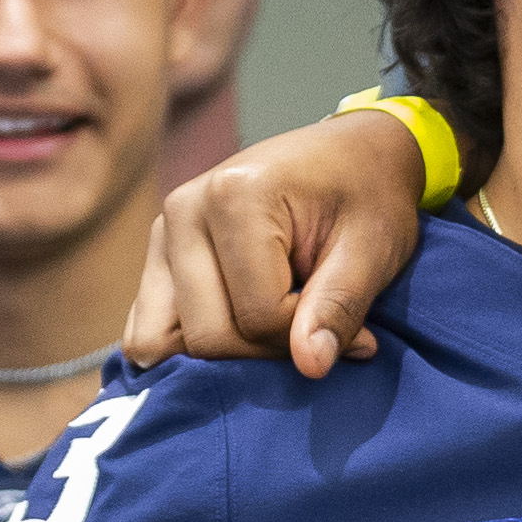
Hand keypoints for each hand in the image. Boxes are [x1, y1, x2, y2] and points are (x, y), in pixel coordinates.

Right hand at [125, 112, 430, 374]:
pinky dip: (190, 347)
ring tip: (277, 333)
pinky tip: (243, 335)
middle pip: (201, 335)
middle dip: (264, 353)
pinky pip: (148, 327)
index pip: (254, 317)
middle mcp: (182, 211)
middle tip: (316, 331)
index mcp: (233, 197)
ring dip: (222, 357)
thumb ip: (339, 307)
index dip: (304, 336)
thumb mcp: (373, 250)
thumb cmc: (370, 196)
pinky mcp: (158, 255)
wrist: (355, 155)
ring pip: (159, 339)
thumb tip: (309, 366)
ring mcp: (162, 232)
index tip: (349, 324)